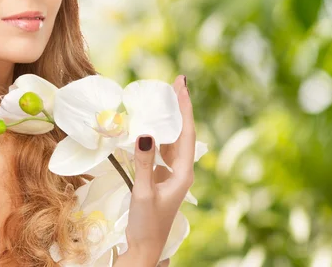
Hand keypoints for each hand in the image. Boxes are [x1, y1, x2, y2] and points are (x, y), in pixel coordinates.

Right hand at [123, 82, 195, 264]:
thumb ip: (144, 163)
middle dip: (179, 108)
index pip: (187, 133)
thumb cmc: (147, 224)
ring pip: (174, 140)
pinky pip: (163, 150)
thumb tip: (145, 133)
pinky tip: (149, 128)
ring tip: (163, 99)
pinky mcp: (162, 178)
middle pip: (183, 132)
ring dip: (169, 120)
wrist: (145, 247)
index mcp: (184, 173)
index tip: (182, 85)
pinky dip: (158, 136)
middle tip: (174, 84)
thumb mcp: (143, 192)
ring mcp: (173, 174)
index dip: (185, 108)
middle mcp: (182, 171)